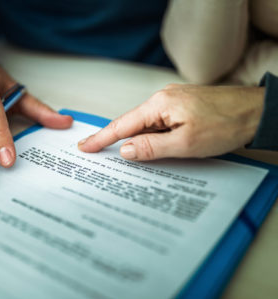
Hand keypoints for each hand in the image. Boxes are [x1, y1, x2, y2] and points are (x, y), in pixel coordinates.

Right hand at [78, 84, 263, 159]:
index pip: (122, 125)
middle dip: (113, 139)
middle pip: (131, 124)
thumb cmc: (226, 124)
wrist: (256, 111)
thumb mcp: (185, 143)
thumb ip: (152, 147)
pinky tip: (149, 148)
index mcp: (159, 105)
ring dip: (135, 141)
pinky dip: (150, 137)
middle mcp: (162, 99)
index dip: (101, 138)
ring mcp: (172, 102)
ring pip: (146, 125)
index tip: (84, 146)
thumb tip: (125, 150)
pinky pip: (158, 124)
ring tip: (124, 157)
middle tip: (93, 150)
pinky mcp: (182, 108)